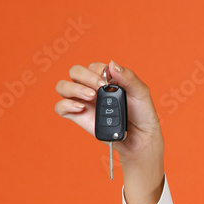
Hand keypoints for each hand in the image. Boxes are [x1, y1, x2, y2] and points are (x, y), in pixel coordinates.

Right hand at [55, 61, 165, 203]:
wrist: (141, 139)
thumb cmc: (142, 115)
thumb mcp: (141, 94)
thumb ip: (129, 77)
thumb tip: (112, 64)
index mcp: (106, 79)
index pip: (92, 66)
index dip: (97, 71)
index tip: (108, 81)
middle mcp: (91, 88)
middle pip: (74, 72)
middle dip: (85, 76)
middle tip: (99, 87)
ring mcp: (83, 102)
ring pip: (63, 86)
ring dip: (73, 88)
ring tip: (91, 97)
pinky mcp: (79, 117)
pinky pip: (60, 107)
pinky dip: (66, 105)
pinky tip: (81, 108)